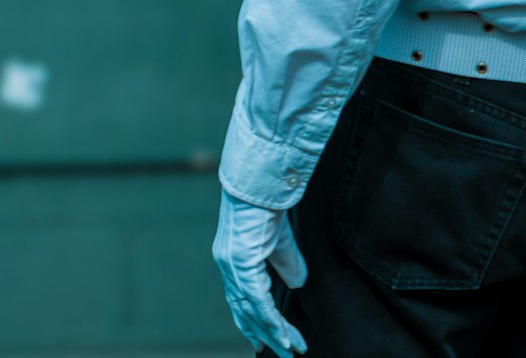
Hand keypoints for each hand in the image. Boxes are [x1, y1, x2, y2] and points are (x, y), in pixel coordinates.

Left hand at [213, 189, 308, 353]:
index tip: (264, 341)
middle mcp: (228, 265)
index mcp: (233, 259)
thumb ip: (286, 265)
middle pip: (244, 310)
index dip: (252, 322)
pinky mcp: (242, 263)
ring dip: (274, 333)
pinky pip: (258, 301)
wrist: (260, 184)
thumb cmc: (268, 207)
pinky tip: (284, 335)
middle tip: (283, 354)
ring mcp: (233, 265)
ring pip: (252, 310)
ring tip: (291, 350)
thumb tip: (297, 285)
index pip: (241, 299)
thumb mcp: (280, 242)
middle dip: (265, 334)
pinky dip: (272, 320)